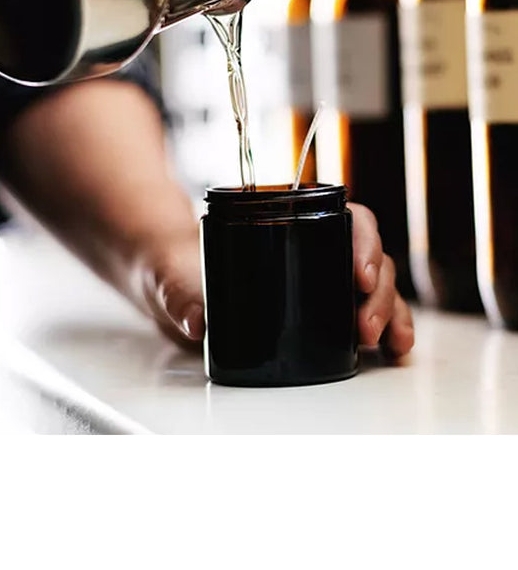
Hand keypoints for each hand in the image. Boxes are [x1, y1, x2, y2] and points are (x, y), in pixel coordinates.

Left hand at [134, 203, 414, 356]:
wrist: (176, 291)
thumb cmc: (180, 271)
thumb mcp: (174, 277)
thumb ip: (179, 296)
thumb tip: (195, 322)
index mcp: (291, 223)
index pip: (346, 218)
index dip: (363, 240)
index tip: (360, 273)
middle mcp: (315, 247)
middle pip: (369, 256)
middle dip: (377, 290)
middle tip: (365, 326)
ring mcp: (322, 279)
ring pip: (375, 286)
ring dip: (390, 312)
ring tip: (390, 345)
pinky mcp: (322, 311)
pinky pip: (366, 314)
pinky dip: (389, 330)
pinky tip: (395, 351)